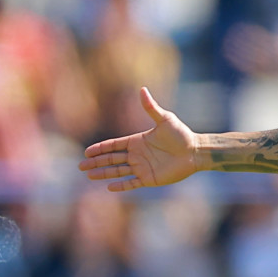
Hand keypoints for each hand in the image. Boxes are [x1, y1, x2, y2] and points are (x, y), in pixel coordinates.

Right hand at [80, 88, 198, 190]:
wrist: (196, 151)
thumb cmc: (182, 135)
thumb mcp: (165, 119)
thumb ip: (151, 107)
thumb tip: (142, 89)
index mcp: (138, 141)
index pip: (114, 145)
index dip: (101, 148)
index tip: (87, 152)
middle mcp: (138, 155)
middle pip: (112, 159)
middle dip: (97, 162)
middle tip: (81, 166)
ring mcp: (143, 167)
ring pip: (118, 171)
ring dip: (104, 173)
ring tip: (89, 175)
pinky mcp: (151, 178)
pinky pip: (132, 183)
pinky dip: (122, 186)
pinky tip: (109, 187)